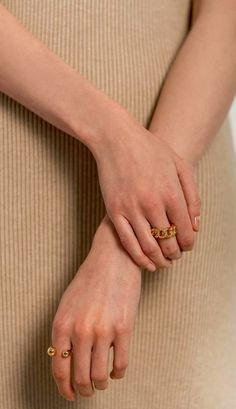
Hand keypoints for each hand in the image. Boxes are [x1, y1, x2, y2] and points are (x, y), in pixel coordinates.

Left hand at [50, 215, 141, 399]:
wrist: (113, 259)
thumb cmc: (89, 280)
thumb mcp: (67, 304)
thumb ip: (64, 332)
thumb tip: (67, 362)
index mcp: (62, 325)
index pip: (59, 368)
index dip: (64, 388)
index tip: (70, 394)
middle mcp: (80, 331)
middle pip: (80, 377)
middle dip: (84, 390)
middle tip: (88, 390)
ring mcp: (103, 330)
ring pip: (100, 375)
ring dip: (101, 384)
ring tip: (102, 381)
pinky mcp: (124, 328)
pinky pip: (121, 363)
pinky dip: (117, 373)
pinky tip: (116, 370)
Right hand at [93, 109, 200, 271]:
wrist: (116, 139)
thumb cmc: (150, 150)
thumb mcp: (180, 165)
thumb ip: (192, 195)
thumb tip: (196, 224)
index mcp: (171, 192)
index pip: (186, 230)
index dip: (189, 244)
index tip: (187, 246)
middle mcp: (152, 203)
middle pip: (169, 242)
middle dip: (175, 254)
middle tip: (175, 255)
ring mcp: (131, 209)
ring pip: (149, 247)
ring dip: (159, 259)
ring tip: (163, 262)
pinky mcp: (114, 212)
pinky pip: (128, 243)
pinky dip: (139, 258)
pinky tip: (145, 263)